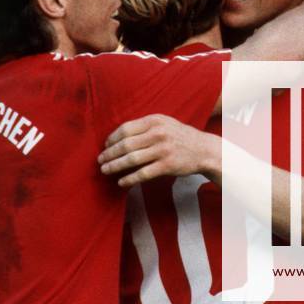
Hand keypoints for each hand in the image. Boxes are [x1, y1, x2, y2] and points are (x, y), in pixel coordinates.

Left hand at [98, 114, 218, 187]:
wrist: (204, 150)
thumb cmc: (180, 137)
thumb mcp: (164, 124)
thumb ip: (145, 127)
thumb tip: (119, 136)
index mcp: (155, 120)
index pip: (126, 129)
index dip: (112, 139)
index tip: (105, 146)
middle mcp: (158, 134)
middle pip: (126, 144)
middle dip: (109, 154)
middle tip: (100, 160)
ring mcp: (163, 150)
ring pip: (132, 159)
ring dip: (115, 166)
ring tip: (105, 170)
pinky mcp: (168, 165)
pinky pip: (143, 173)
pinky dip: (129, 179)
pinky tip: (121, 182)